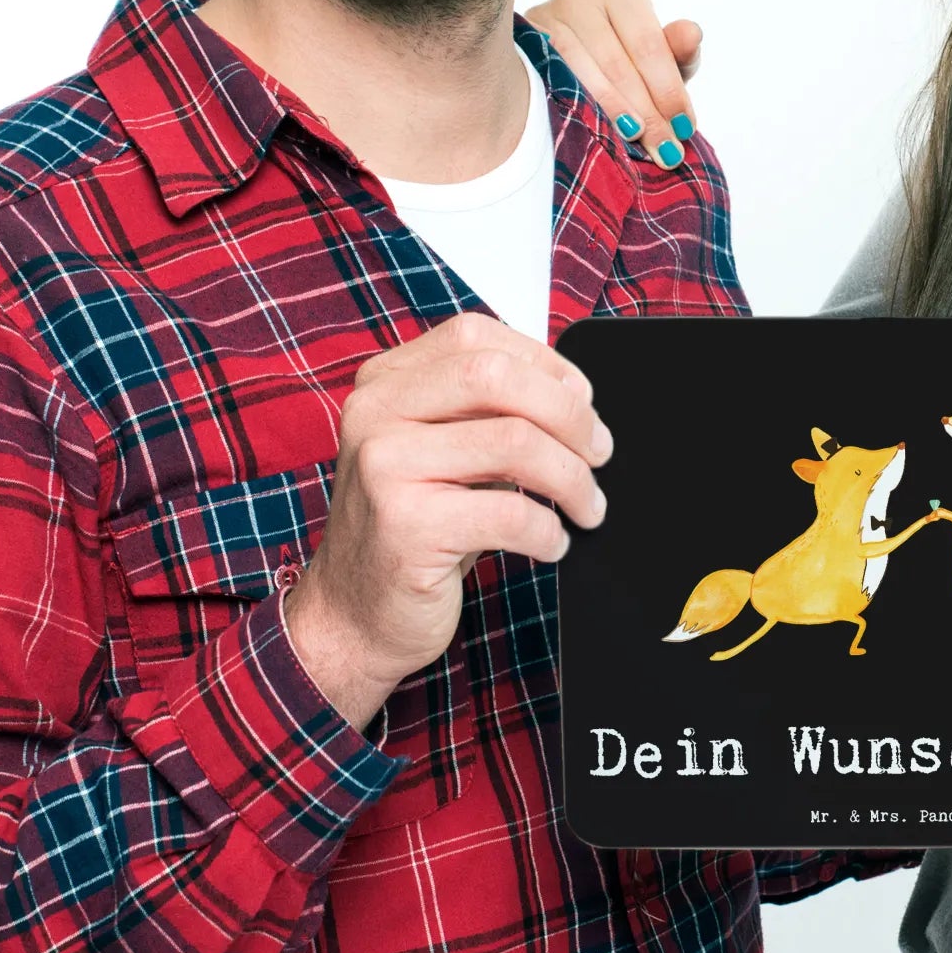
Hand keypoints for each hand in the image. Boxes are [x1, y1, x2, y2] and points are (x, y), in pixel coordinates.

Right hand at [285, 313, 612, 730]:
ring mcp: (384, 467)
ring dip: (572, 478)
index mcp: (383, 382)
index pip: (476, 337)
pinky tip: (551, 543)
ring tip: (588, 506)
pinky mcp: (406, 527)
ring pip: (515, 443)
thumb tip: (576, 397)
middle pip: (497, 377)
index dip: (545, 363)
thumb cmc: (413, 527)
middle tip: (599, 452)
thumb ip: (486, 411)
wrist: (352, 615)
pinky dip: (548, 530)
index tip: (582, 401)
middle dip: (568, 413)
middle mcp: (374, 413)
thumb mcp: (440, 450)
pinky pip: (510, 512)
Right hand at [523, 0, 701, 166]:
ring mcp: (545, 17)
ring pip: (582, 73)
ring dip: (612, 114)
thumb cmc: (623, 57)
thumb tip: (692, 33)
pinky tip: (595, 130)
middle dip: (646, 112)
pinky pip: (550, 79)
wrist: (567, 60)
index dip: (668, 90)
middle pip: (616, 62)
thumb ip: (677, 49)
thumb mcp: (656, 57)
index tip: (684, 127)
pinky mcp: (522, 44)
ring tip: (636, 144)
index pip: (649, 45)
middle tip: (665, 150)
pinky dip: (576, 106)